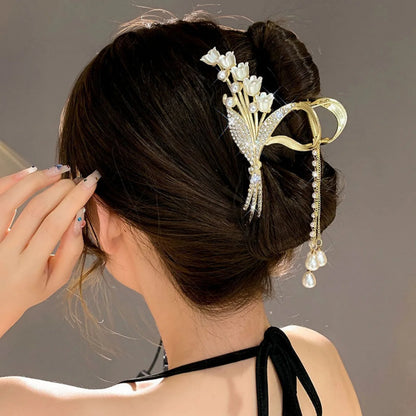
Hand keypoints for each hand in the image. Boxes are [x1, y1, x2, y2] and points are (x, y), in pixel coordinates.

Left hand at [0, 165, 100, 336]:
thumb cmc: (30, 289)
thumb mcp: (57, 279)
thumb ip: (71, 251)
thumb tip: (79, 219)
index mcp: (28, 268)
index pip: (53, 227)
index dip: (73, 202)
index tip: (89, 185)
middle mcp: (5, 253)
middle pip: (35, 211)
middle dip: (61, 190)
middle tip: (77, 179)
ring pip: (10, 201)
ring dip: (36, 181)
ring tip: (57, 172)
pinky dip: (10, 181)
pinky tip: (30, 172)